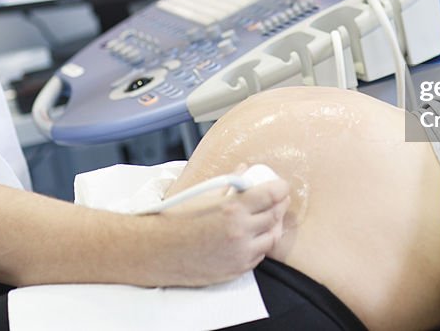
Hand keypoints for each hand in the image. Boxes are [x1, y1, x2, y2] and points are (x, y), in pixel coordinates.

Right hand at [145, 176, 290, 285]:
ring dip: (272, 226)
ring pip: (271, 238)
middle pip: (275, 216)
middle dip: (280, 205)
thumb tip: (246, 170)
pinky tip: (254, 236)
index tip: (281, 186)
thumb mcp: (204, 193)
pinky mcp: (236, 270)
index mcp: (232, 208)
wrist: (157, 250)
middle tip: (279, 199)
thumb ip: (230, 182)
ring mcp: (239, 254)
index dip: (281, 188)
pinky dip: (260, 244)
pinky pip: (259, 256)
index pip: (271, 195)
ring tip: (267, 218)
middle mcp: (240, 232)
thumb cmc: (176, 219)